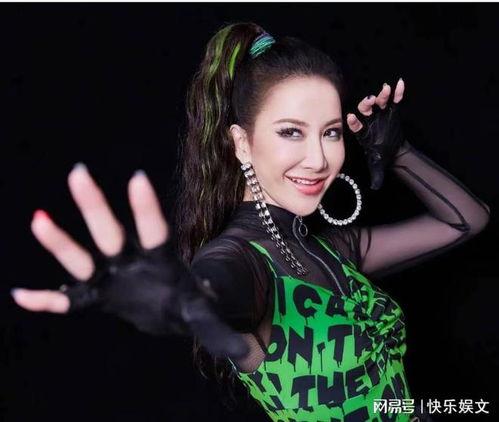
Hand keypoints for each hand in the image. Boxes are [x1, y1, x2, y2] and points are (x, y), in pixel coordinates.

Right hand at [11, 164, 248, 358]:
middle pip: (110, 233)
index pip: (153, 231)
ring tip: (38, 219)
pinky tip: (20, 296)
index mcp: (160, 260)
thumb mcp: (202, 315)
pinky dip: (46, 299)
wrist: (169, 308)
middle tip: (79, 173)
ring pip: (82, 258)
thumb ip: (218, 333)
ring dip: (60, 242)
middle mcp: (130, 262)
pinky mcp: (96, 296)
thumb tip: (249, 358)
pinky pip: (67, 298)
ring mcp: (110, 278)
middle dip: (95, 207)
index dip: (146, 209)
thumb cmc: (187, 304)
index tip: (138, 179)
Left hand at [346, 78, 407, 189]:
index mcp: (363, 132)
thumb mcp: (378, 166)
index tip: (351, 117)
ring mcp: (381, 114)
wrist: (393, 151)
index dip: (353, 121)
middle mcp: (370, 121)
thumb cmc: (382, 157)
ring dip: (381, 95)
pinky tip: (400, 84)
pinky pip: (395, 100)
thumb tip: (374, 188)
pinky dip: (397, 92)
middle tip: (370, 100)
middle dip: (367, 104)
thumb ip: (375, 176)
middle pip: (366, 110)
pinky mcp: (392, 111)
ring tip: (385, 90)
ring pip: (379, 102)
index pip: (355, 125)